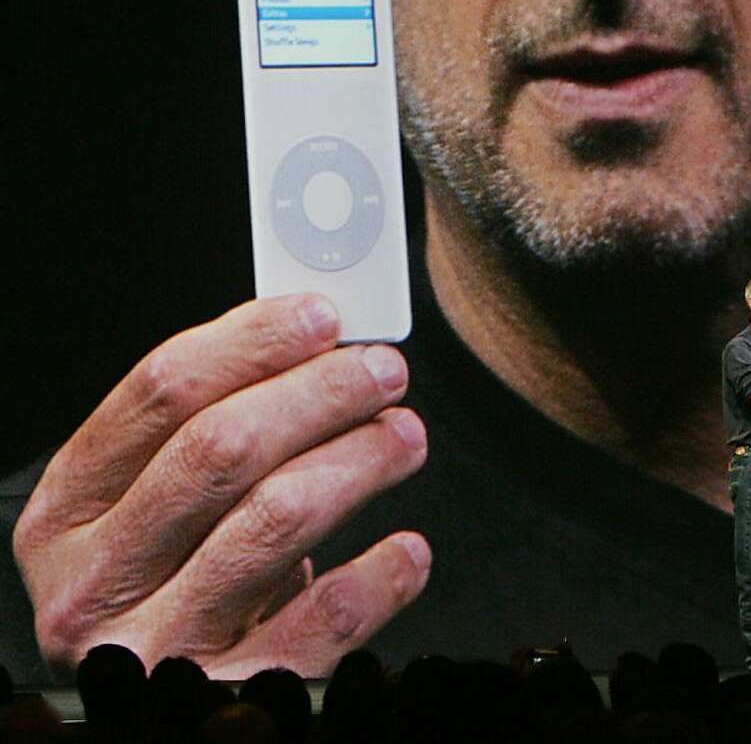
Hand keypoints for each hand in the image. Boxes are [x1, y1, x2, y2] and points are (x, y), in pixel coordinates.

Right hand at [13, 294, 429, 679]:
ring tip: (403, 437)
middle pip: (221, 446)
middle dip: (319, 394)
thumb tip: (310, 343)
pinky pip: (319, 622)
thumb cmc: (167, 584)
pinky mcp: (226, 694)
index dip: (253, 343)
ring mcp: (152, 646)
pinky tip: (406, 549)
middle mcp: (94, 578)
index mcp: (70, 508)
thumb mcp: (152, 505)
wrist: (159, 708)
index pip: (161, 391)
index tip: (322, 318)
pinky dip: (377, 575)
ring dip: (359, 460)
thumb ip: (206, 427)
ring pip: (275, 518)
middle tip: (381, 373)